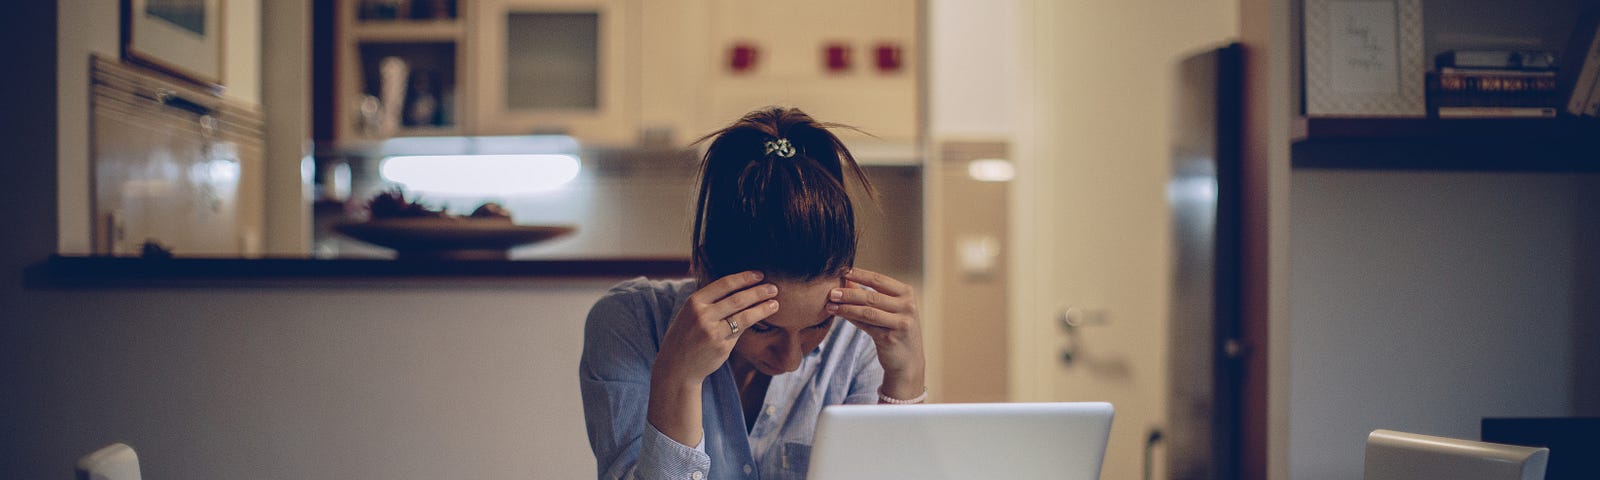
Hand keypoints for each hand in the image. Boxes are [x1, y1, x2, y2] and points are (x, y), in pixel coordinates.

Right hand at [653, 270, 779, 385]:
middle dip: (759, 292)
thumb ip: (709, 302)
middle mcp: (702, 316)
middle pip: (738, 299)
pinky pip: (740, 332)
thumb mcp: (689, 313)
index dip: (744, 278)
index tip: (759, 275)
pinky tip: (763, 320)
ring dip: (762, 309)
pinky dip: (752, 324)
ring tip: (775, 304)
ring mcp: (712, 333)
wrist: (676, 367)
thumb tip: (739, 287)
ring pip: (744, 317)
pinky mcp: (721, 347)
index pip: (724, 284)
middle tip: (774, 288)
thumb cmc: (686, 336)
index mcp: (694, 302)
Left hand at [827, 267, 924, 399]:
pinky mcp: (891, 338)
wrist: (908, 360)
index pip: (879, 279)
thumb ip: (869, 293)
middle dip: (849, 293)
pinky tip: (839, 315)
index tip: (842, 271)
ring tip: (830, 305)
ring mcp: (901, 322)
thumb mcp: (888, 308)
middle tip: (831, 292)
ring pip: (867, 311)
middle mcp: (907, 306)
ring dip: (846, 307)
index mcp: (907, 293)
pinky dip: (851, 319)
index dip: (859, 274)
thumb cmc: (896, 329)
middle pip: (872, 296)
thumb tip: (846, 278)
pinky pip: (866, 326)